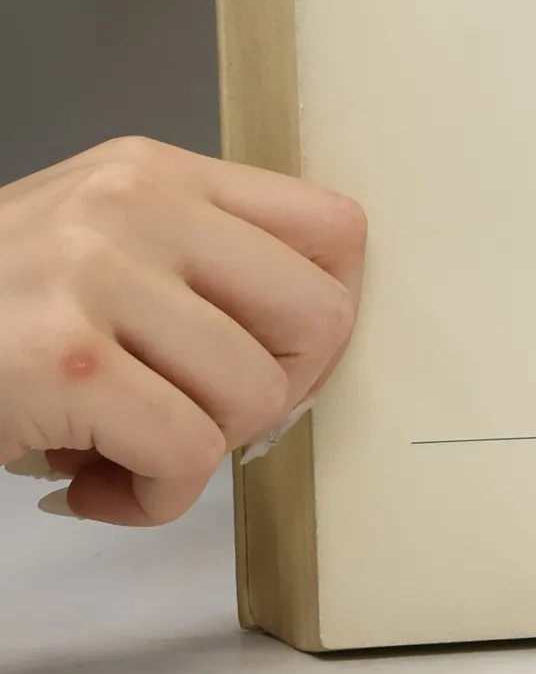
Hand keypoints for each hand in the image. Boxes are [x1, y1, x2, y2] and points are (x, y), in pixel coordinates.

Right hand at [0, 138, 364, 524]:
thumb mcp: (93, 247)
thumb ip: (197, 267)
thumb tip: (314, 345)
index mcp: (156, 173)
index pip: (334, 229)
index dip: (326, 316)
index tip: (276, 361)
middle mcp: (135, 207)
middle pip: (321, 316)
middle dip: (281, 393)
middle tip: (208, 418)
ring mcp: (96, 277)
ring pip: (255, 397)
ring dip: (198, 456)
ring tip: (125, 451)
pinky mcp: (63, 361)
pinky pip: (187, 457)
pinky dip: (154, 499)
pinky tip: (93, 486)